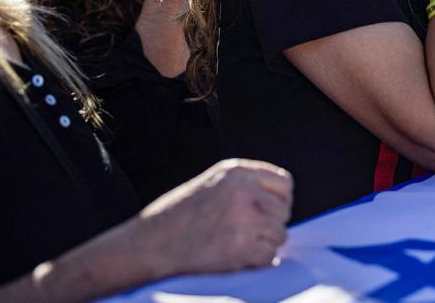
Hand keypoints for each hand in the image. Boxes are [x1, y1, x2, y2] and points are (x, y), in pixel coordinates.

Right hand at [131, 159, 292, 276]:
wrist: (150, 244)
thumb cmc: (178, 215)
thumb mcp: (212, 183)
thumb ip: (246, 185)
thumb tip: (281, 201)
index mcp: (237, 172)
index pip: (284, 183)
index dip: (278, 200)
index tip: (265, 212)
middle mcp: (244, 191)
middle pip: (284, 211)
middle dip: (270, 224)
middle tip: (246, 232)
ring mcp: (245, 219)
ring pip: (279, 234)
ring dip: (264, 244)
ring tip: (237, 243)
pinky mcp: (242, 247)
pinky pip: (269, 256)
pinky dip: (257, 261)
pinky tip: (236, 257)